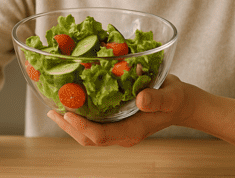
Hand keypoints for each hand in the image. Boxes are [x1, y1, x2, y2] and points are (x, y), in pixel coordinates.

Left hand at [47, 75, 195, 146]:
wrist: (182, 104)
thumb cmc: (176, 99)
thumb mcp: (171, 96)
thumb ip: (156, 99)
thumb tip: (140, 99)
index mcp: (132, 131)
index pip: (100, 136)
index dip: (82, 126)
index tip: (68, 112)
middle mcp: (122, 134)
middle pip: (89, 138)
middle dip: (69, 127)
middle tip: (52, 110)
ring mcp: (119, 129)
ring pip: (89, 134)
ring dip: (71, 123)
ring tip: (56, 109)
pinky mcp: (118, 122)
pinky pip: (95, 124)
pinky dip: (81, 116)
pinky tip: (74, 103)